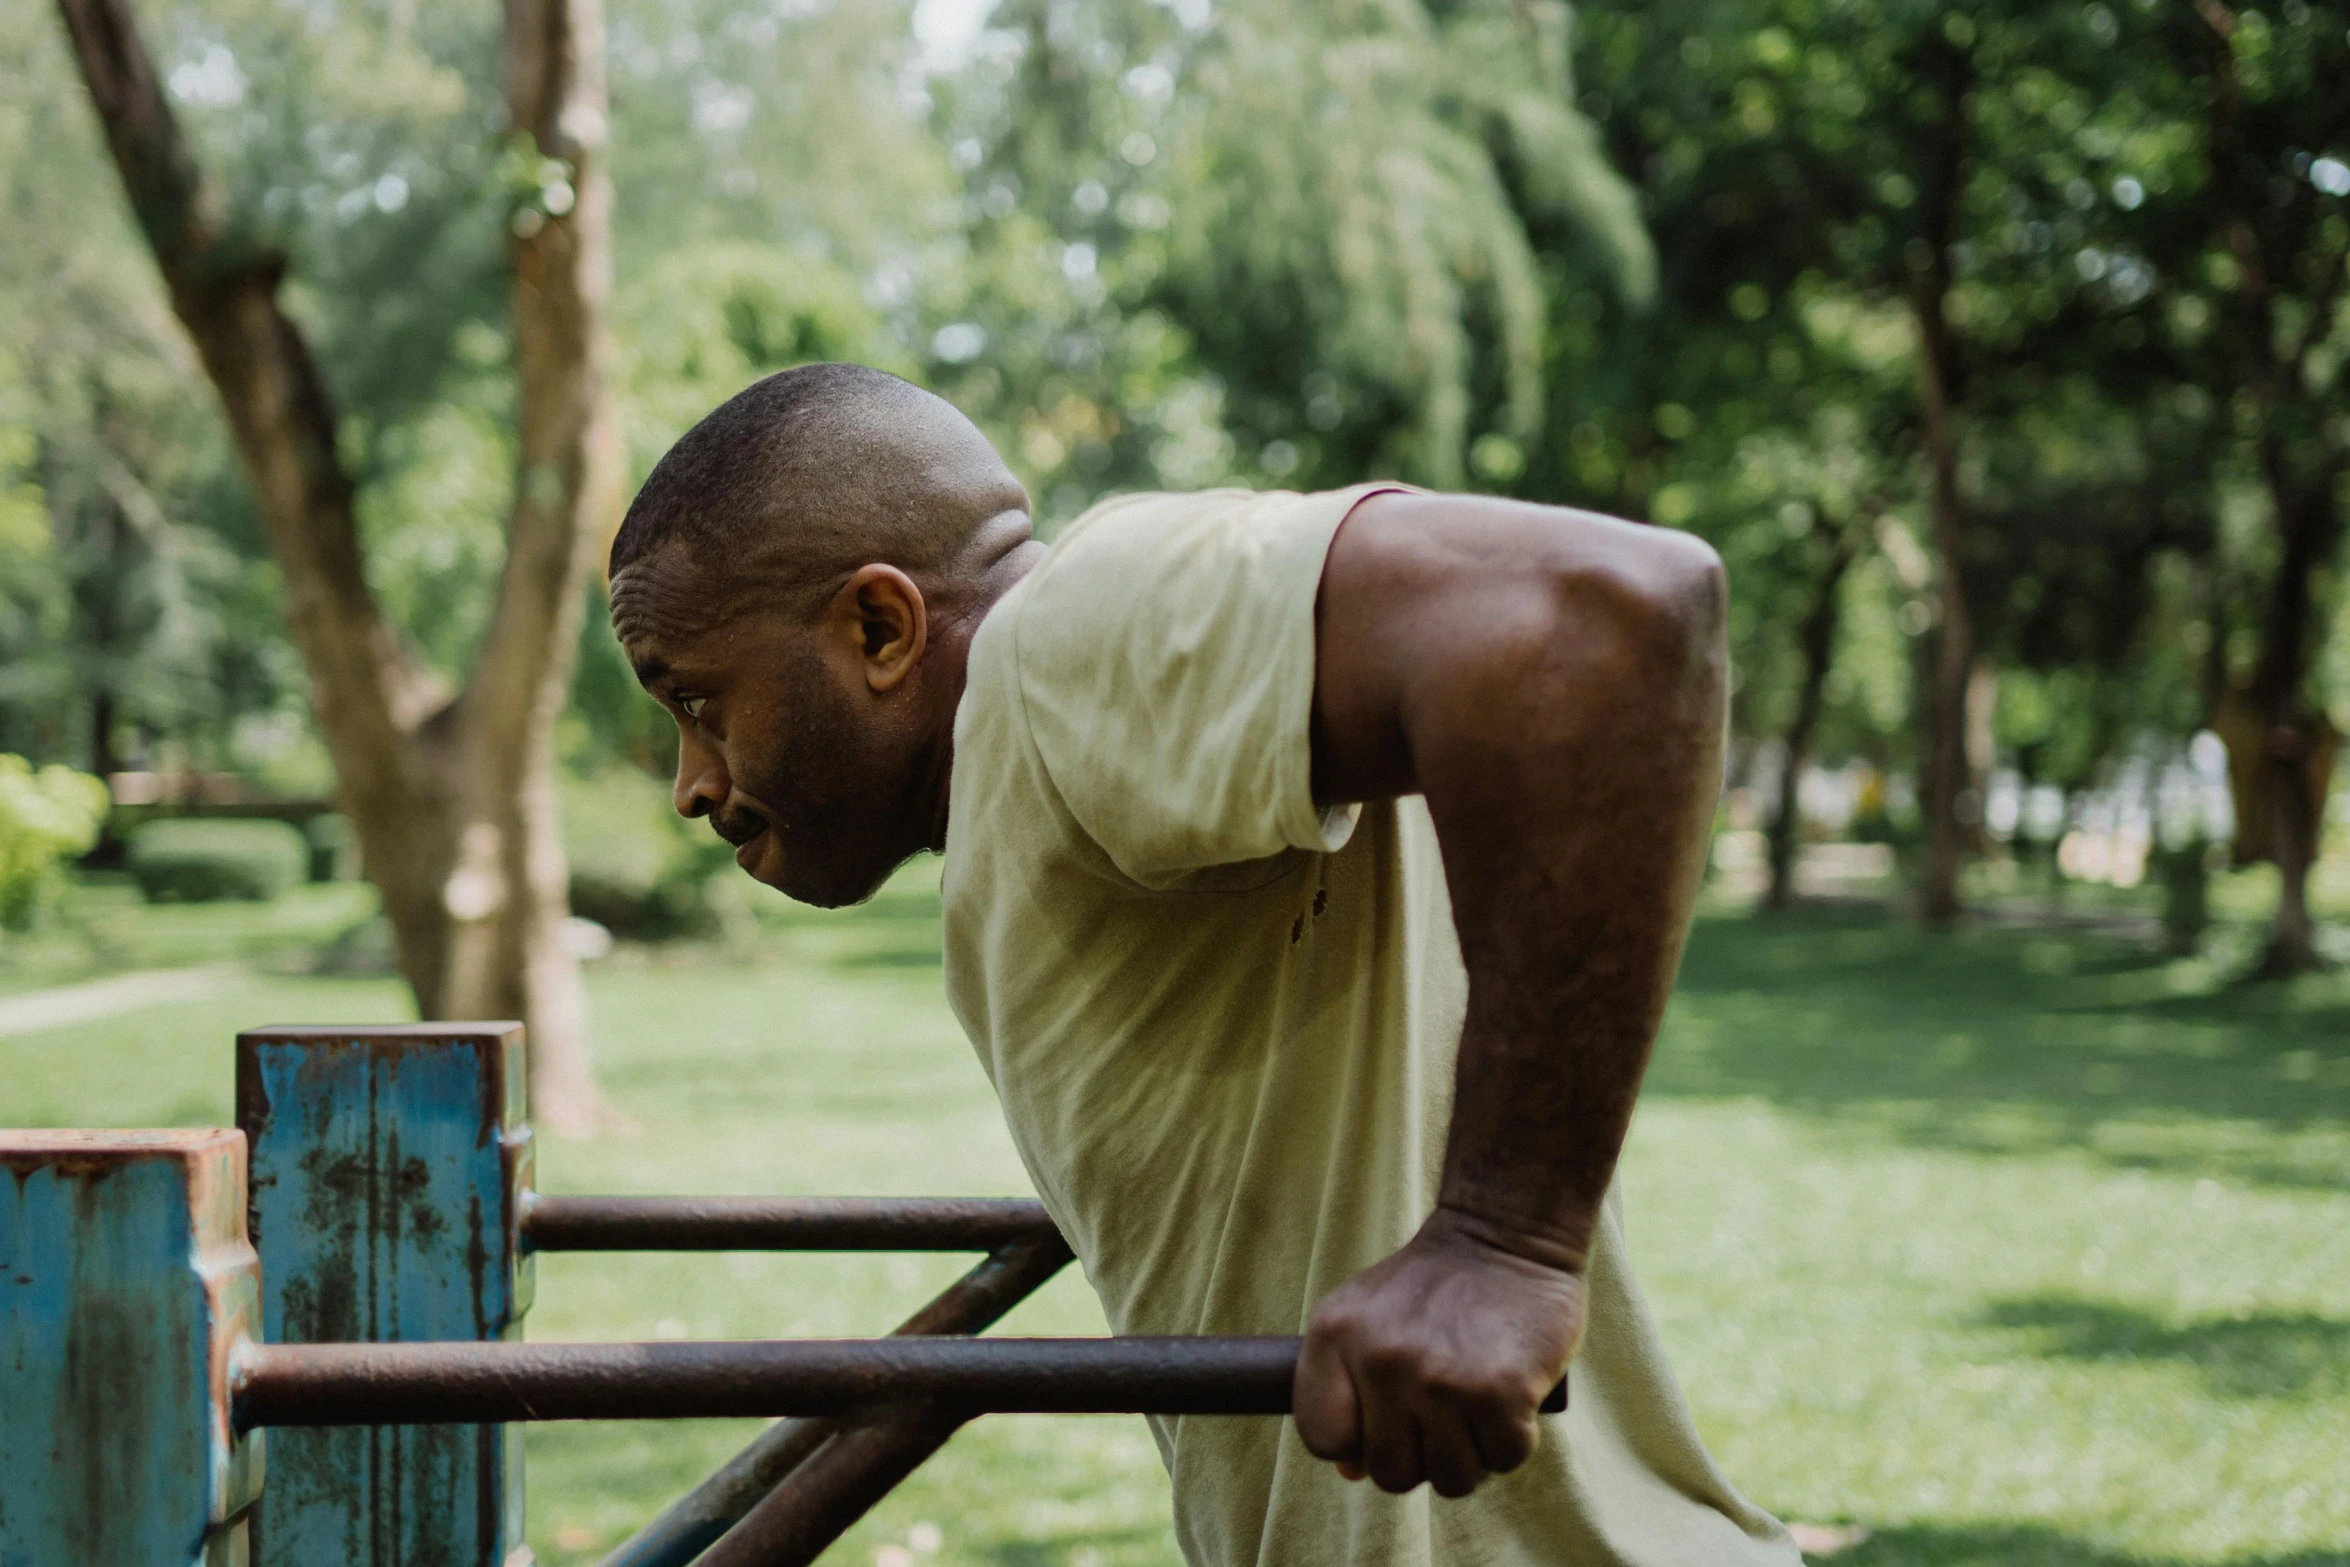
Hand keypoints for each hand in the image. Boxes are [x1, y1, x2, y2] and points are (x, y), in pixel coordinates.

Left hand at [1292, 1208, 1585, 1497]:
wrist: (1506, 1234)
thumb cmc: (1436, 1285)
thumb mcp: (1368, 1318)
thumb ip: (1347, 1389)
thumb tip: (1351, 1472)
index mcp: (1335, 1336)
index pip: (1323, 1437)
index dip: (1357, 1442)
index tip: (1386, 1419)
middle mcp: (1381, 1361)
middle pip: (1390, 1473)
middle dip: (1422, 1455)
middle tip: (1445, 1410)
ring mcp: (1439, 1380)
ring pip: (1450, 1479)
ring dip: (1471, 1454)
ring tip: (1477, 1403)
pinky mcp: (1499, 1393)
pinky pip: (1503, 1461)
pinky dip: (1513, 1438)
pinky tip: (1511, 1396)